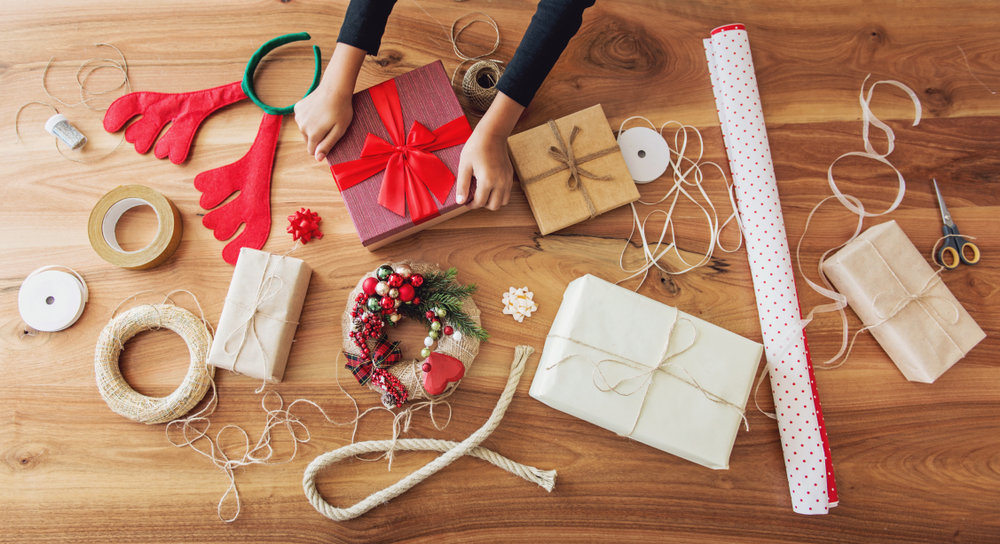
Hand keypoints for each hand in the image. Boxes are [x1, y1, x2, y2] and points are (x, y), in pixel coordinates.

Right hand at [292, 43, 365, 161]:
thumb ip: (327, 145)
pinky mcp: (297, 108)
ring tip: (324, 117)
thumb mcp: (339, 131)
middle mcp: (302, 126)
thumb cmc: (341, 110)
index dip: (322, 147)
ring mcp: (298, 116)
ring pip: (304, 130)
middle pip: (308, 140)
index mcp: (312, 134)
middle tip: (329, 125)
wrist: (335, 88)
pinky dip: (309, 117)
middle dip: (317, 137)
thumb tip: (318, 158)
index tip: (330, 138)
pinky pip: (302, 119)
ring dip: (312, 127)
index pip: (312, 151)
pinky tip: (318, 110)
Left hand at [456, 127, 513, 210]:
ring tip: (483, 193)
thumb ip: (462, 185)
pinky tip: (490, 186)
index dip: (471, 204)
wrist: (492, 134)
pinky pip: (507, 192)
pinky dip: (499, 194)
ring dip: (493, 201)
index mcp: (487, 180)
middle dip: (483, 204)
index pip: (480, 202)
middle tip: (474, 197)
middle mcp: (500, 182)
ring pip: (503, 201)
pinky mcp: (510, 175)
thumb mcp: (464, 165)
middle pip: (494, 206)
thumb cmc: (476, 147)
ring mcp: (507, 179)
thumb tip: (460, 201)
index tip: (465, 201)